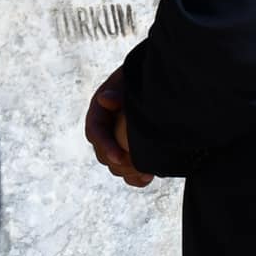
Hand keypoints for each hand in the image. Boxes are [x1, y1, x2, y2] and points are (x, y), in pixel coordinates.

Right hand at [84, 69, 153, 188]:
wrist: (159, 83)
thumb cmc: (144, 77)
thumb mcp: (130, 80)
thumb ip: (119, 90)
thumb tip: (105, 99)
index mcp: (100, 111)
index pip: (95, 132)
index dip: (106, 146)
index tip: (120, 157)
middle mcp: (106, 128)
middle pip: (102, 154)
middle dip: (119, 163)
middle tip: (139, 168)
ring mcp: (119, 141)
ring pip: (115, 166)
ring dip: (128, 171)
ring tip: (146, 173)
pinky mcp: (132, 151)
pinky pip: (128, 172)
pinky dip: (136, 177)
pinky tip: (149, 176)